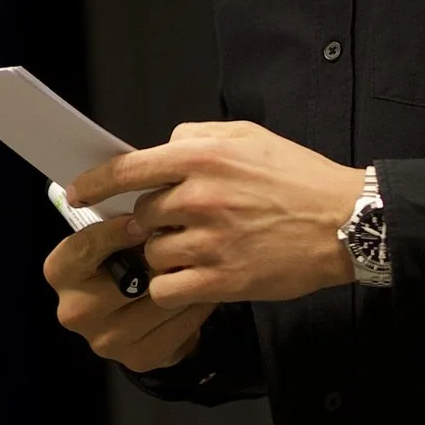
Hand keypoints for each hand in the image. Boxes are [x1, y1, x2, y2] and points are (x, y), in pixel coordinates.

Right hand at [42, 215, 210, 376]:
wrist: (136, 313)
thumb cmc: (124, 257)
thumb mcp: (113, 234)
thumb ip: (123, 221)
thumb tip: (152, 202)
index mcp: (61, 271)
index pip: (85, 247)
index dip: (116, 231)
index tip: (144, 220)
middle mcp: (74, 310)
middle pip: (127, 279)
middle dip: (159, 259)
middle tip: (187, 240)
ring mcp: (104, 340)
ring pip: (158, 303)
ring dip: (185, 281)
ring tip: (202, 262)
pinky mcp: (136, 358)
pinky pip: (177, 328)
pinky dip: (195, 307)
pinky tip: (202, 291)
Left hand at [69, 123, 367, 315]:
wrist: (347, 222)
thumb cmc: (300, 178)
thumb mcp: (249, 136)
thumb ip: (196, 135)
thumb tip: (159, 149)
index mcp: (203, 156)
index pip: (128, 169)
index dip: (95, 183)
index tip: (78, 193)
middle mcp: (200, 197)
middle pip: (141, 216)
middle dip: (152, 222)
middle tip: (180, 225)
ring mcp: (209, 241)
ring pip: (152, 254)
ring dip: (165, 255)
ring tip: (199, 250)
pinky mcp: (222, 279)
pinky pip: (168, 288)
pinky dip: (173, 287)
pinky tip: (196, 277)